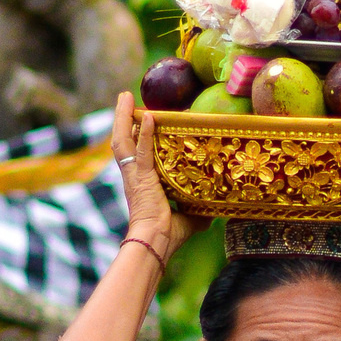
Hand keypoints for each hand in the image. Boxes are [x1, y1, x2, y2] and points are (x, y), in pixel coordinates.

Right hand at [110, 94, 205, 265]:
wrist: (155, 244)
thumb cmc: (168, 236)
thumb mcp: (188, 218)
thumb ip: (199, 208)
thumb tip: (216, 206)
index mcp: (141, 183)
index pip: (135, 153)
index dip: (137, 135)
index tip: (140, 118)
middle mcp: (134, 176)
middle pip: (123, 140)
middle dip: (123, 119)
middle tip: (126, 99)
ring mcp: (135, 175)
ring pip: (123, 140)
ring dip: (123, 117)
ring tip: (126, 97)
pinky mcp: (141, 178)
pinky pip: (142, 150)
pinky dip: (145, 132)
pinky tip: (148, 115)